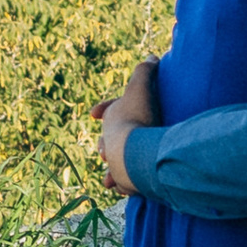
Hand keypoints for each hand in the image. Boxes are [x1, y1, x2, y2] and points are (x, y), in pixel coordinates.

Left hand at [96, 54, 160, 192]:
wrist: (135, 150)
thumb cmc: (138, 116)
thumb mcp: (142, 86)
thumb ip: (146, 70)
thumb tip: (152, 58)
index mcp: (113, 118)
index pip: (107, 111)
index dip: (103, 109)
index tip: (93, 113)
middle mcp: (111, 141)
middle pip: (108, 141)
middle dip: (107, 144)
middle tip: (103, 149)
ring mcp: (117, 163)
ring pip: (112, 166)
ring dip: (113, 169)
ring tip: (109, 178)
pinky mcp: (127, 182)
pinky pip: (123, 184)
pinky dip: (123, 186)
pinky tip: (124, 189)